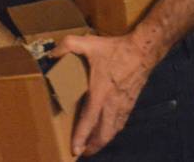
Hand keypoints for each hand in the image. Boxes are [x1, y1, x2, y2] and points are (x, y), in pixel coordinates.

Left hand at [53, 33, 154, 156]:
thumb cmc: (115, 50)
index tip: (75, 150)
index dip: (81, 137)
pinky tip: (109, 130)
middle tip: (82, 152)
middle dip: (92, 146)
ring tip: (93, 145)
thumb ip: (67, 46)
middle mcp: (112, 105)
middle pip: (103, 134)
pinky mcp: (130, 103)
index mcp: (100, 93)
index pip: (88, 121)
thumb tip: (50, 54)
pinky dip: (113, 131)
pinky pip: (120, 123)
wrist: (143, 51)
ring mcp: (123, 106)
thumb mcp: (88, 43)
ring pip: (113, 131)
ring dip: (102, 141)